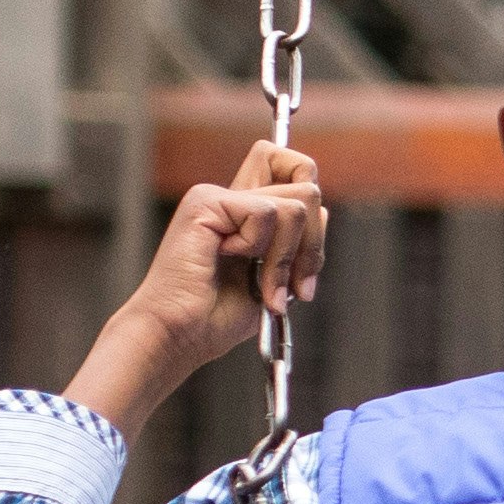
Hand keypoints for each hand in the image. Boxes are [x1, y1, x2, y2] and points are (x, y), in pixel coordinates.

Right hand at [69, 143, 322, 432]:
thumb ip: (298, 241)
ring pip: (296, 204)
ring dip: (287, 257)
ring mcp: (217, 196)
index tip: (308, 254)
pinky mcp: (206, 201)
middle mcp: (233, 198)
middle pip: (307, 184)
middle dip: (314, 244)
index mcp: (247, 212)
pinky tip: (229, 260)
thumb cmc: (218, 316)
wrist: (182, 335)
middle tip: (295, 286)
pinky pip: (266, 213)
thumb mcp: (277, 278)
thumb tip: (320, 210)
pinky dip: (260, 249)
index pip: (294, 169)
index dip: (314, 198)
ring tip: (263, 287)